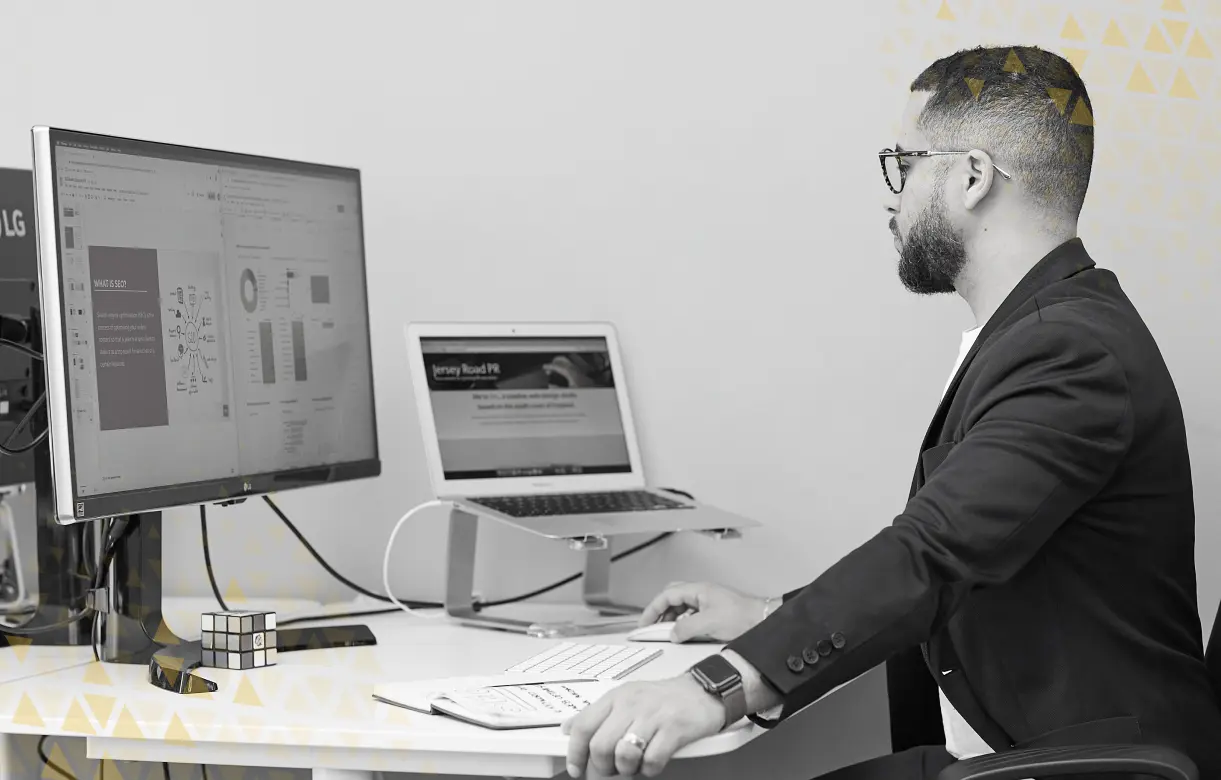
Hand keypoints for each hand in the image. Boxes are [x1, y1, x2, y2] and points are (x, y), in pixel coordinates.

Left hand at [562, 675, 723, 776]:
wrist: (702, 691)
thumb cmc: (663, 698)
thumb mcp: (626, 698)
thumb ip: (598, 714)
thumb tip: (569, 729)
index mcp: (616, 697)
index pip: (583, 726)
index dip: (575, 753)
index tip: (576, 768)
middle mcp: (631, 704)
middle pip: (600, 746)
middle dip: (603, 768)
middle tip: (611, 771)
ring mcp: (653, 716)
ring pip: (624, 755)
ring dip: (627, 768)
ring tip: (635, 764)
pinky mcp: (674, 729)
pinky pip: (652, 760)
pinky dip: (650, 769)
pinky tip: (653, 761)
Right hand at [639, 582, 766, 642]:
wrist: (763, 620)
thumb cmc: (742, 617)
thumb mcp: (709, 624)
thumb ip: (686, 628)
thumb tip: (672, 633)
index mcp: (698, 589)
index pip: (666, 595)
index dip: (652, 609)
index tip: (644, 623)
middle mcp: (701, 592)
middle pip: (671, 597)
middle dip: (659, 611)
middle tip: (652, 626)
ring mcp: (707, 601)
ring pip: (681, 606)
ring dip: (671, 619)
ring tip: (667, 633)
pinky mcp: (713, 611)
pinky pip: (691, 614)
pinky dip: (682, 623)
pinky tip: (683, 633)